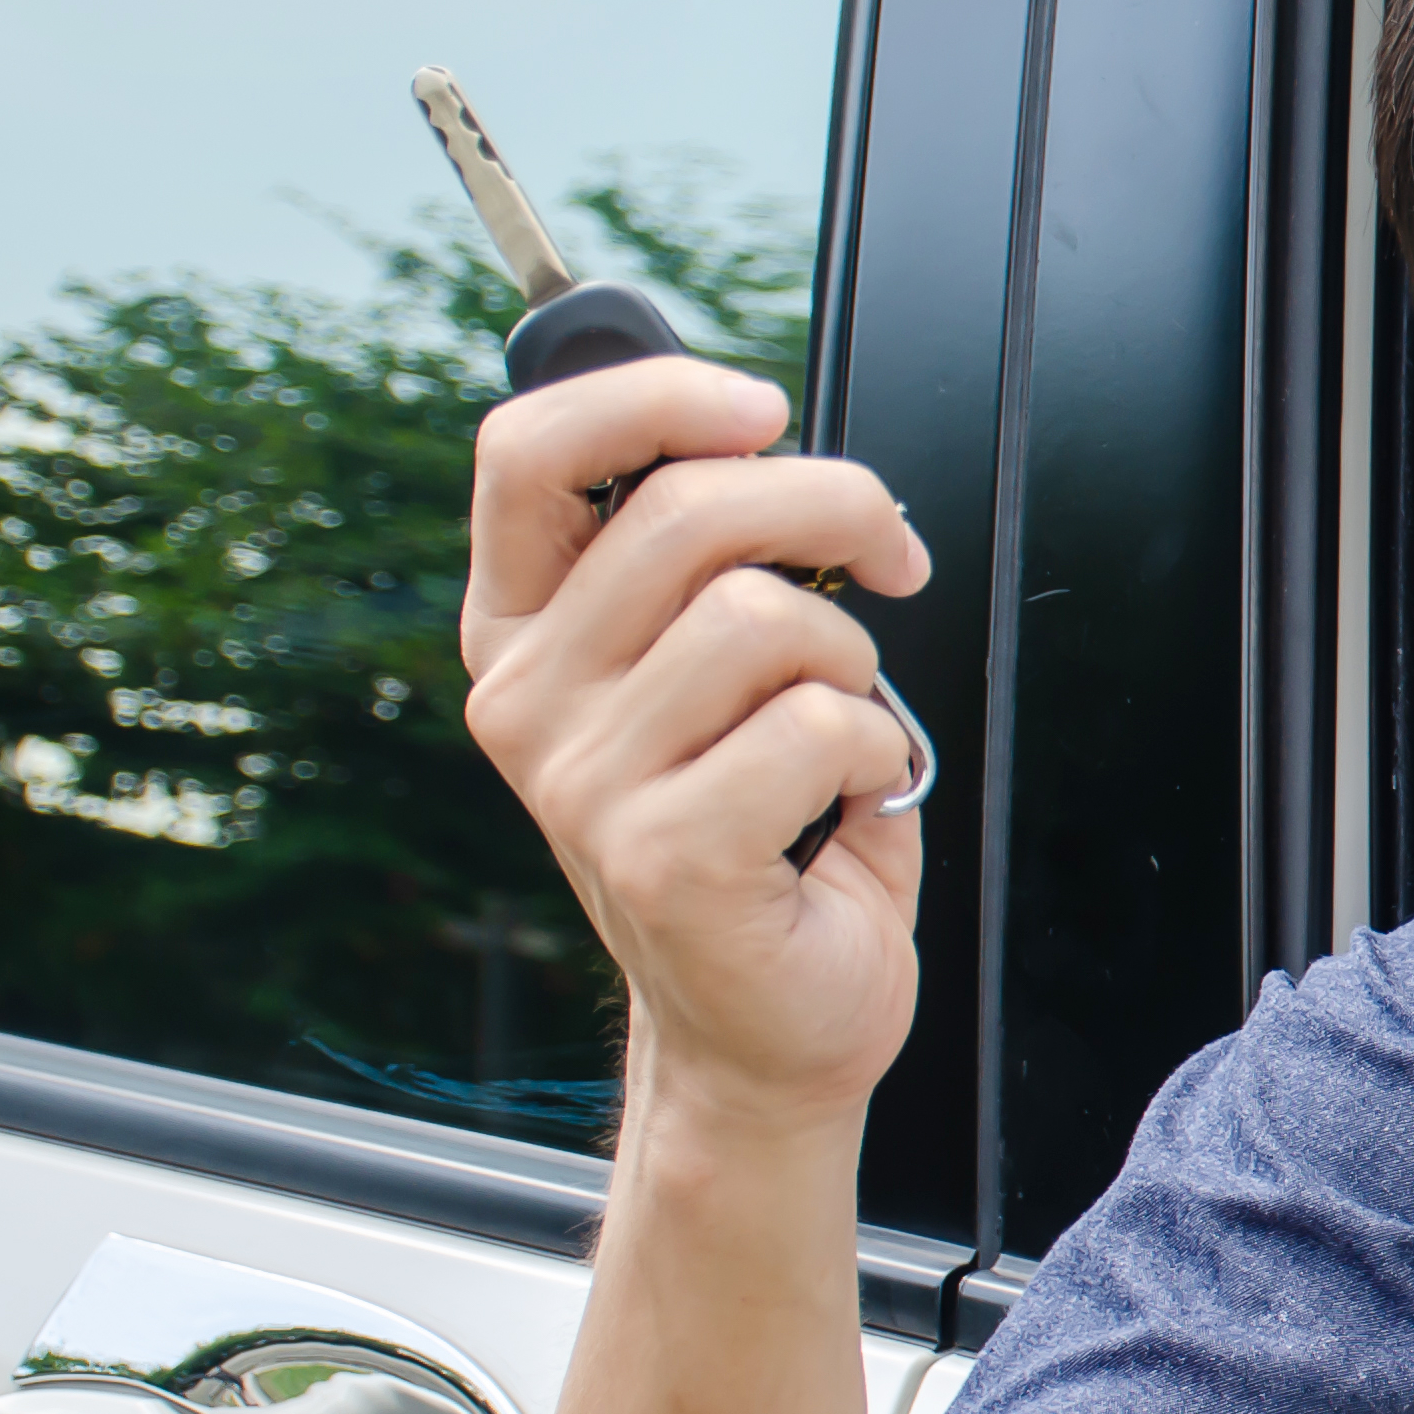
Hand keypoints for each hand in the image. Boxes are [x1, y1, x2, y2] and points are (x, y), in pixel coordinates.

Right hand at [457, 359, 931, 1136]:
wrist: (768, 1020)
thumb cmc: (763, 830)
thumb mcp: (714, 667)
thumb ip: (709, 555)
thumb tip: (753, 428)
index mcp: (526, 629)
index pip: (529, 450)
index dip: (658, 392)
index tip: (763, 407)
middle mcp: (528, 698)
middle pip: (691, 508)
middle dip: (835, 505)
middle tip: (888, 554)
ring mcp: (582, 781)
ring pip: (767, 617)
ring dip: (853, 658)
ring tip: (839, 724)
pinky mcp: (662, 854)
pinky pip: (817, 726)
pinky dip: (877, 750)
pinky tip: (845, 800)